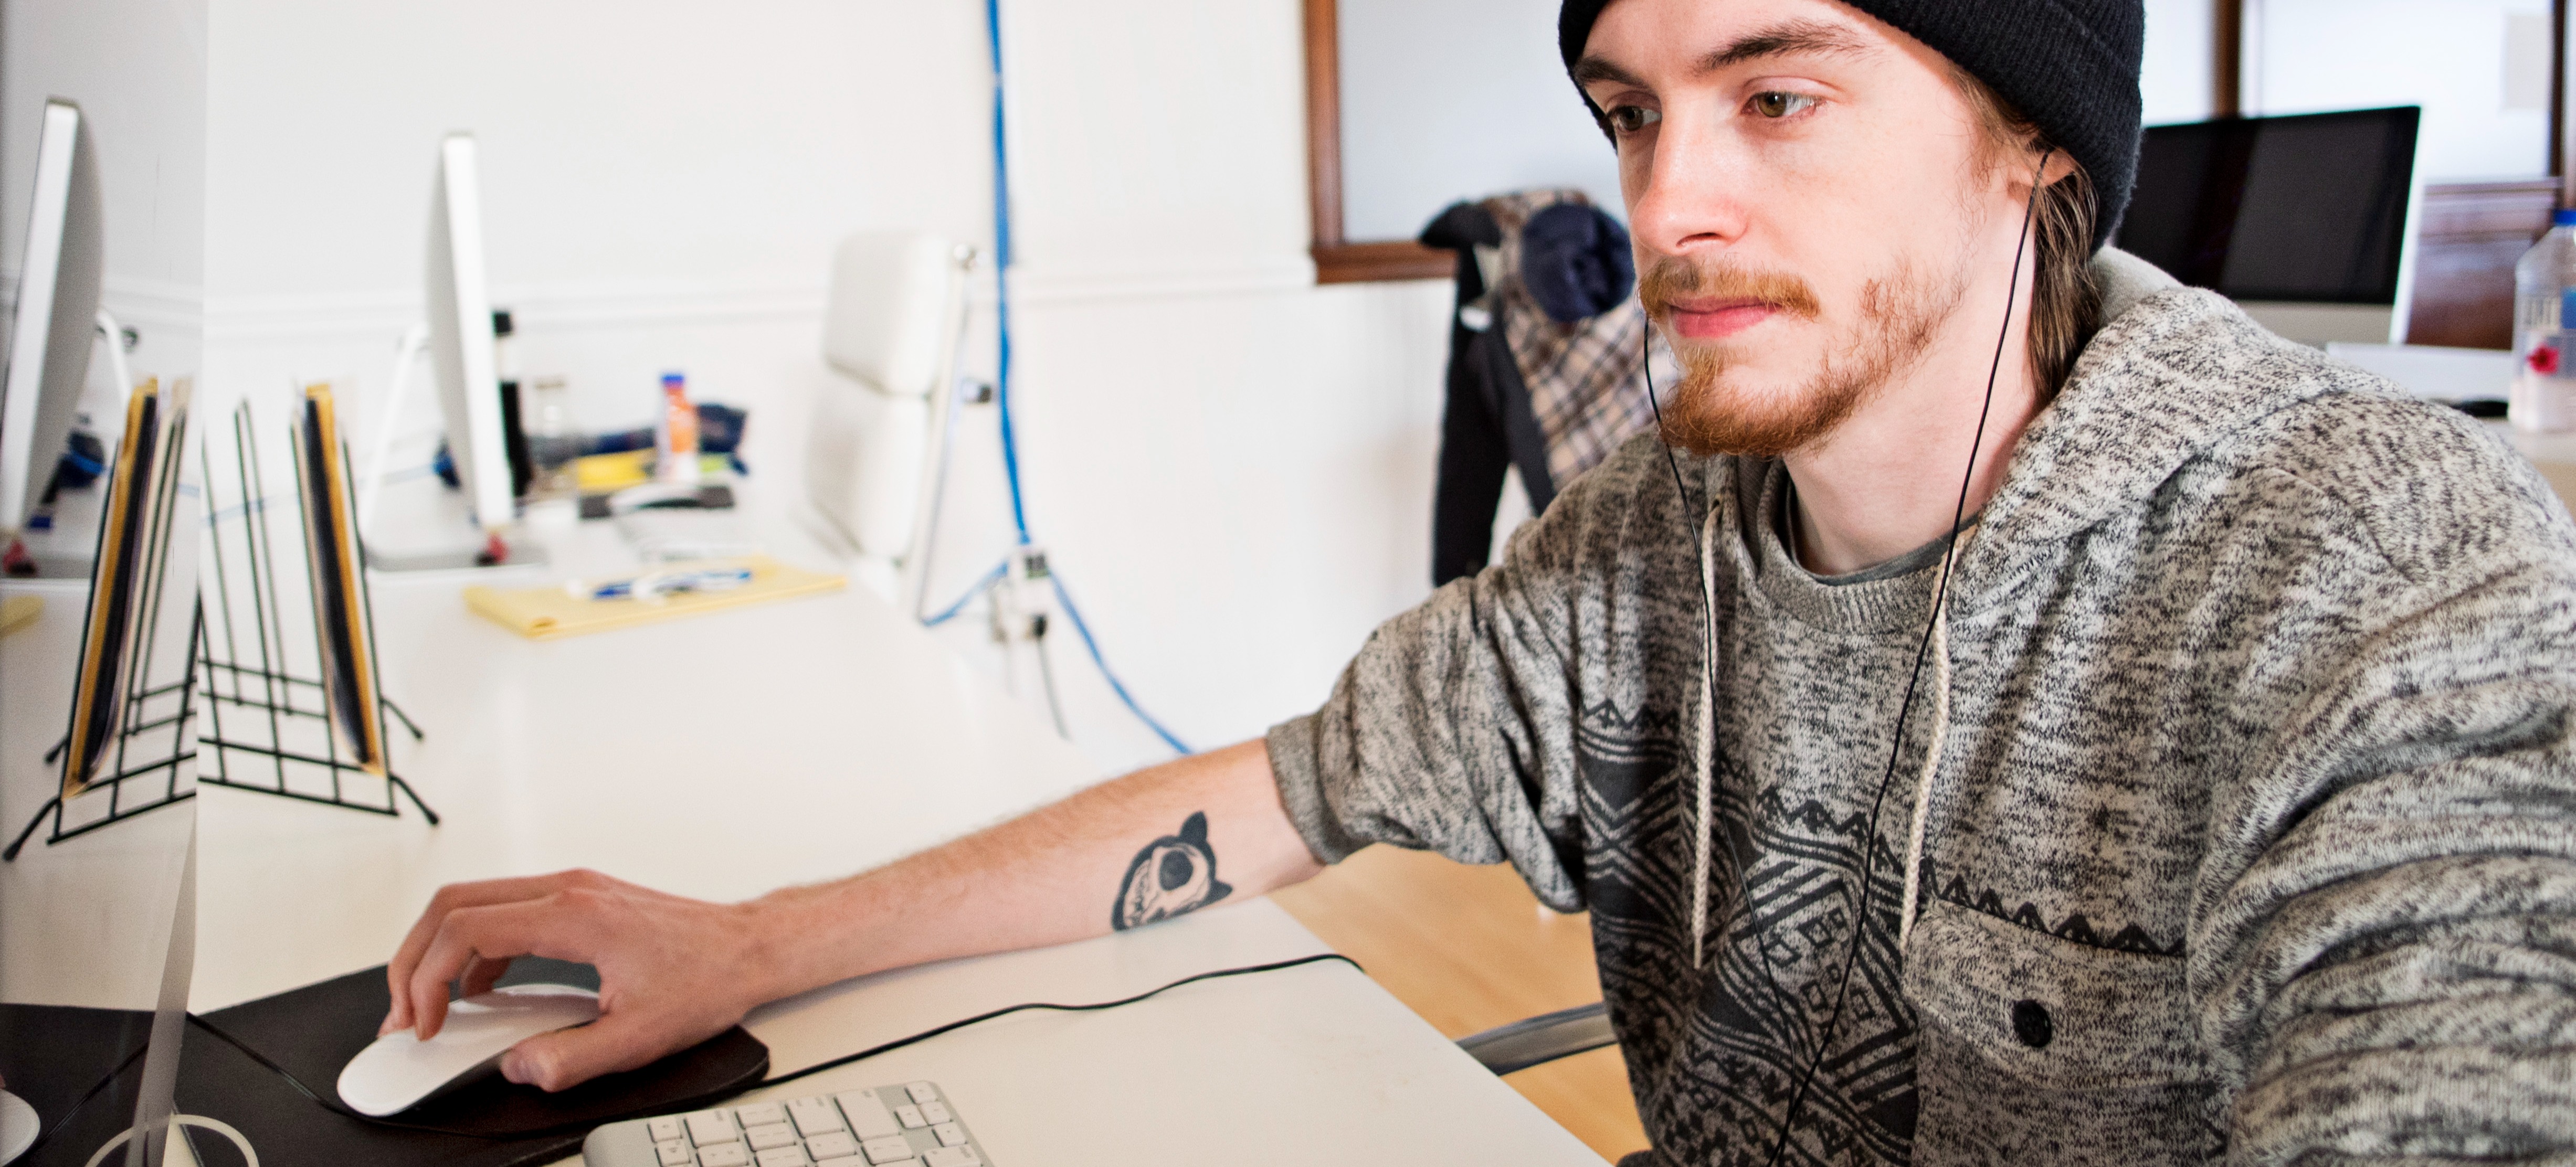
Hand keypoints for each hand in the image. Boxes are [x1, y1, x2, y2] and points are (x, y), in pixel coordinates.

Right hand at [381, 869, 777, 1091]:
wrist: (749, 948)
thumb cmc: (707, 978)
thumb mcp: (639, 1036)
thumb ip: (570, 1058)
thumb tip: (518, 1067)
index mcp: (574, 915)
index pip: (465, 930)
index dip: (425, 980)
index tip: (422, 1025)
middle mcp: (566, 890)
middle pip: (452, 904)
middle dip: (412, 959)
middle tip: (403, 1014)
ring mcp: (571, 889)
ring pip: (473, 902)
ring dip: (439, 951)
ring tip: (430, 1007)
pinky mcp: (578, 899)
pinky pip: (504, 912)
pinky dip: (475, 948)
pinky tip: (479, 991)